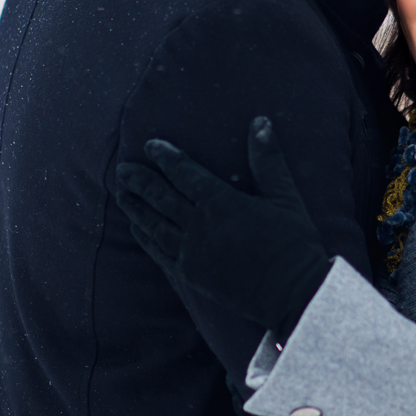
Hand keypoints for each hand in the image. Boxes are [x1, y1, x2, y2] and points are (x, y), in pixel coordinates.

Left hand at [116, 117, 331, 342]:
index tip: (150, 146)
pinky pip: (160, 253)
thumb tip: (260, 122)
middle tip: (122, 170)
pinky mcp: (191, 274)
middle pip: (161, 197)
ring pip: (155, 225)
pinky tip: (137, 230)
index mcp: (221, 202)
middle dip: (140, 181)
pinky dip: (146, 239)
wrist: (292, 293)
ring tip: (122, 195)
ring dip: (136, 208)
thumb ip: (268, 160)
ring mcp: (192, 251)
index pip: (184, 173)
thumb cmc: (294, 244)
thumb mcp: (285, 197)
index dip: (166, 157)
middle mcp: (199, 225)